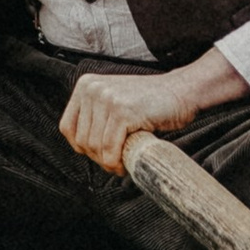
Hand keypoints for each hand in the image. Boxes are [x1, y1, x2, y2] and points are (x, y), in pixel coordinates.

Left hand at [58, 48, 248, 176]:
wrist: (182, 92)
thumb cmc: (151, 103)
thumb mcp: (114, 102)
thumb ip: (96, 117)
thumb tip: (82, 149)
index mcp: (86, 85)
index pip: (68, 127)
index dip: (82, 148)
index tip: (100, 155)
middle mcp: (92, 89)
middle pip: (81, 140)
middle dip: (99, 158)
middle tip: (117, 162)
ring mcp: (106, 98)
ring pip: (95, 147)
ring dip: (109, 163)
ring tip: (124, 163)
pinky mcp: (123, 111)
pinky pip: (110, 149)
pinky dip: (118, 163)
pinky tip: (128, 163)